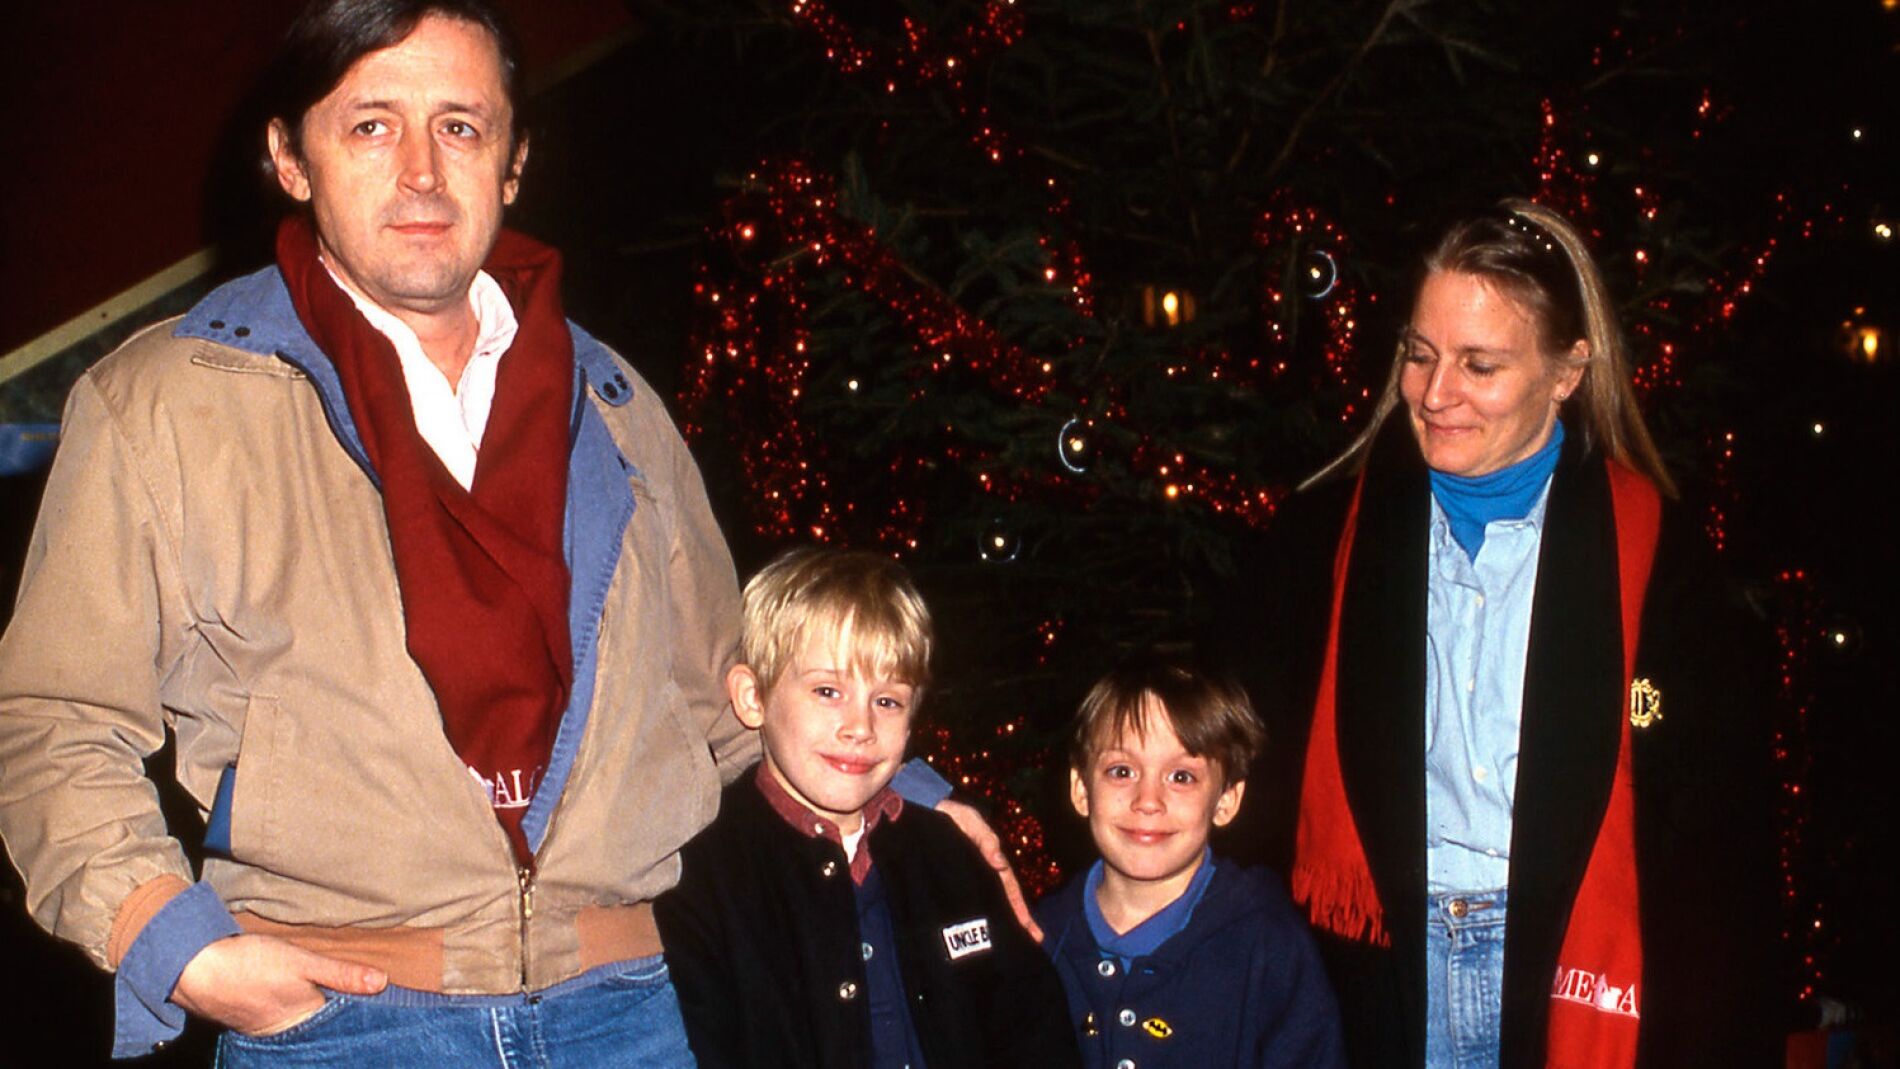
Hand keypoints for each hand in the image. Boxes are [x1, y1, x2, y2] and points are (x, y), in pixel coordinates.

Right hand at [171, 934, 386, 1035]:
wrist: (195, 968)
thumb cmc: (251, 963)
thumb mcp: (302, 962)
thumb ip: (340, 973)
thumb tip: (382, 983)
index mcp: (303, 1021)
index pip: (340, 1026)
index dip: (358, 1018)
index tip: (380, 1011)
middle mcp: (285, 1033)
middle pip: (321, 1029)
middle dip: (337, 1021)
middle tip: (363, 1011)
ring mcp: (266, 1029)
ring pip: (300, 1027)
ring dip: (315, 1018)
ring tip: (335, 1008)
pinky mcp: (250, 1022)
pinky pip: (280, 1023)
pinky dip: (292, 1015)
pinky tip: (297, 1005)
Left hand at [935, 797, 1042, 941]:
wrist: (917, 814)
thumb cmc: (948, 815)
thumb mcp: (969, 820)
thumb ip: (985, 838)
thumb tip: (999, 863)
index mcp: (988, 860)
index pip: (1007, 887)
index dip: (1019, 907)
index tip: (1029, 928)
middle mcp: (980, 873)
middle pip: (1002, 899)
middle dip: (1018, 920)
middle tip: (1034, 941)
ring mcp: (965, 880)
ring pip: (986, 904)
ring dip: (1001, 923)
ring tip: (1015, 944)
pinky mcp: (947, 884)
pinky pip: (964, 904)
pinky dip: (975, 919)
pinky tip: (981, 934)